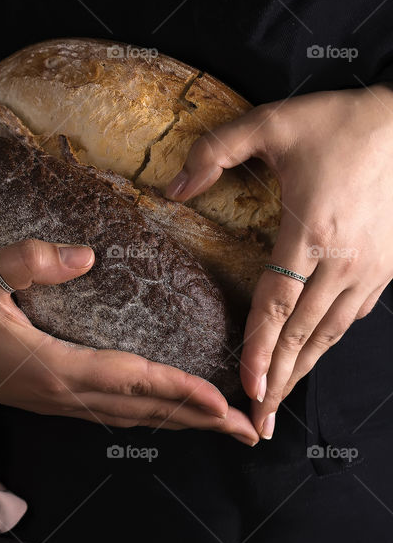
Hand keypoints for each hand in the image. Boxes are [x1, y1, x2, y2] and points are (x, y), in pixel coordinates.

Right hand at [0, 239, 257, 443]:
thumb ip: (30, 260)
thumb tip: (86, 254)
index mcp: (49, 365)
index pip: (127, 379)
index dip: (176, 389)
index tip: (220, 400)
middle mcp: (58, 392)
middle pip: (139, 410)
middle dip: (195, 419)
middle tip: (246, 429)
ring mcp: (53, 402)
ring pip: (126, 418)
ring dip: (176, 422)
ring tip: (218, 425)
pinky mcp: (48, 400)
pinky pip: (109, 414)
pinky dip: (146, 416)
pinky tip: (162, 413)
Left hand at [166, 84, 392, 438]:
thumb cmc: (339, 123)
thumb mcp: (270, 124)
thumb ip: (214, 153)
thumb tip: (171, 188)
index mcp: (312, 233)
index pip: (278, 305)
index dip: (259, 348)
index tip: (246, 385)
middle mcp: (344, 261)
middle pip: (303, 334)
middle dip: (278, 380)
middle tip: (255, 420)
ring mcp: (370, 269)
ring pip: (330, 333)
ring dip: (302, 370)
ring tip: (277, 402)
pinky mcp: (385, 267)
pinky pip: (351, 317)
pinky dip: (326, 343)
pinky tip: (310, 358)